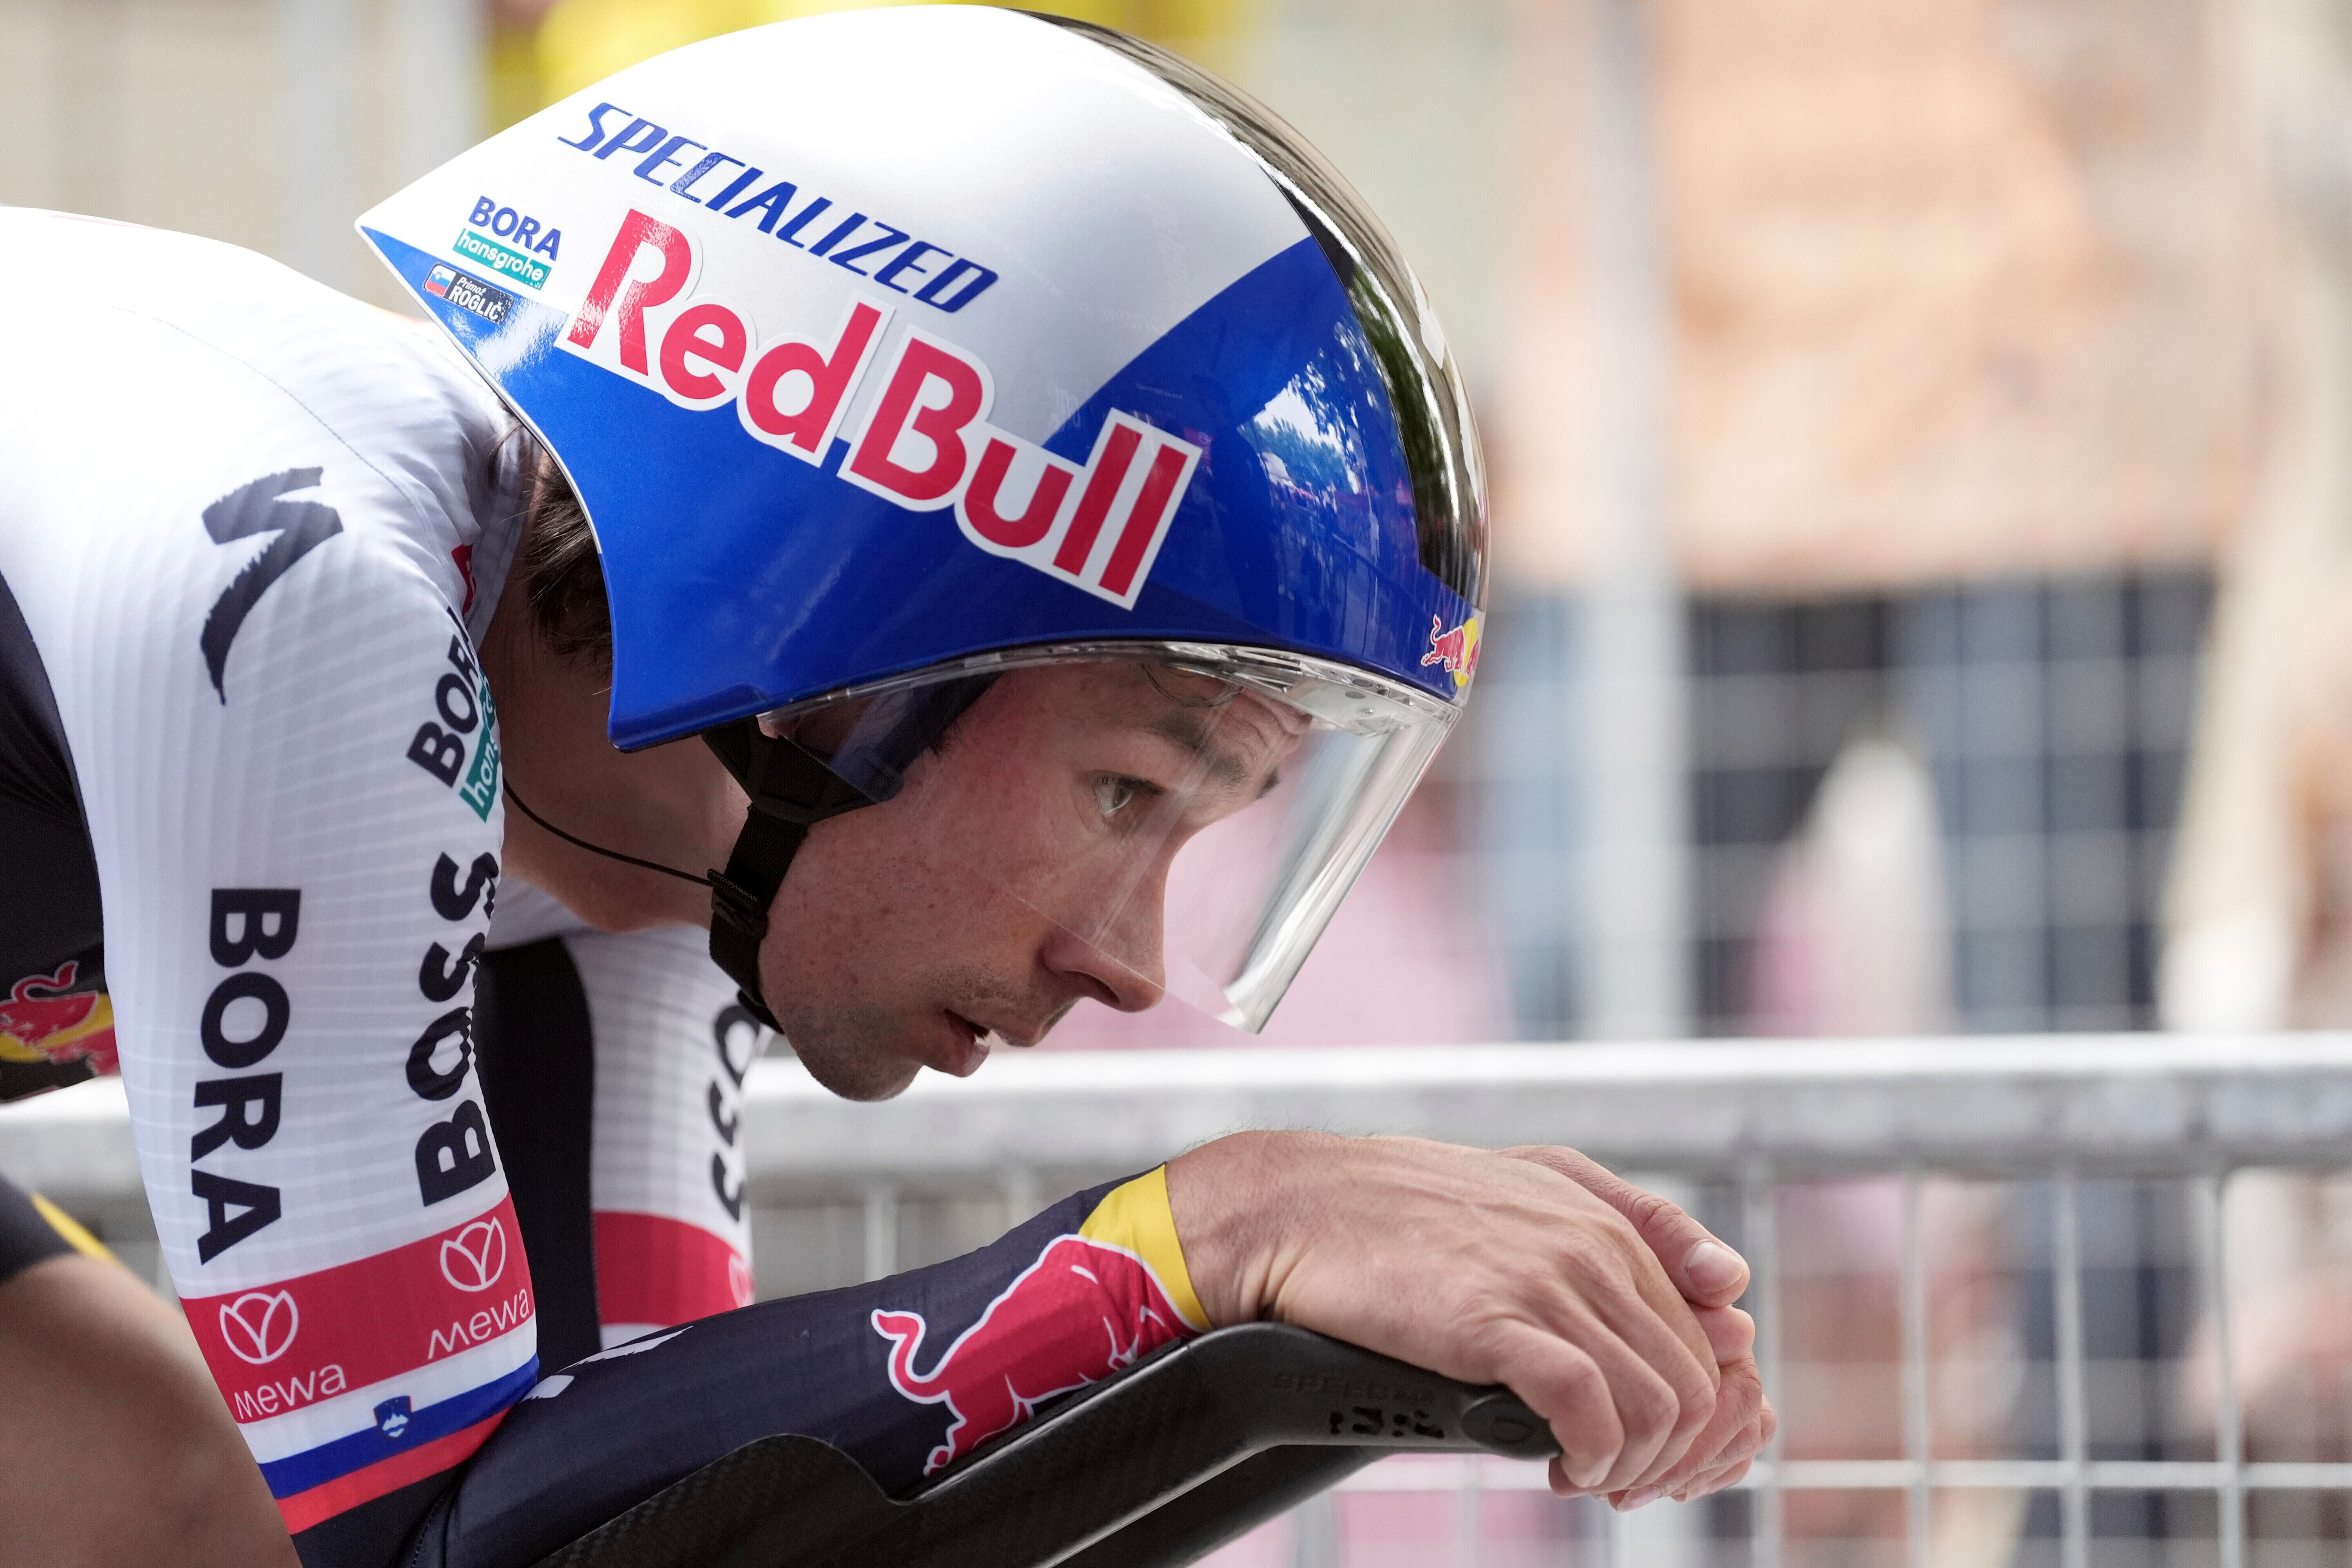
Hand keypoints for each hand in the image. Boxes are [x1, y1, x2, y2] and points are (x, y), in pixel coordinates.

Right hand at [1165, 1131, 1726, 1494]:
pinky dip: (1593, 1457)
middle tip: (1614, 1475)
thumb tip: (1732, 1284)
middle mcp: (1590, 1244)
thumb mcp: (1529, 1186)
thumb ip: (1633, 1221)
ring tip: (1586, 1475)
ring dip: (1635, 1464)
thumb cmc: (1399, 1209)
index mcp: (1603, 1218)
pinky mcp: (1496, 1323)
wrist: (1294, 1208)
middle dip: (1671, 1451)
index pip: (1710, 1335)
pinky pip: (1593, 1411)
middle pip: (1698, 1380)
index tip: (1644, 1439)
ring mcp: (1546, 1280)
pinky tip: (1560, 1467)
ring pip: (1660, 1405)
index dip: (1693, 1408)